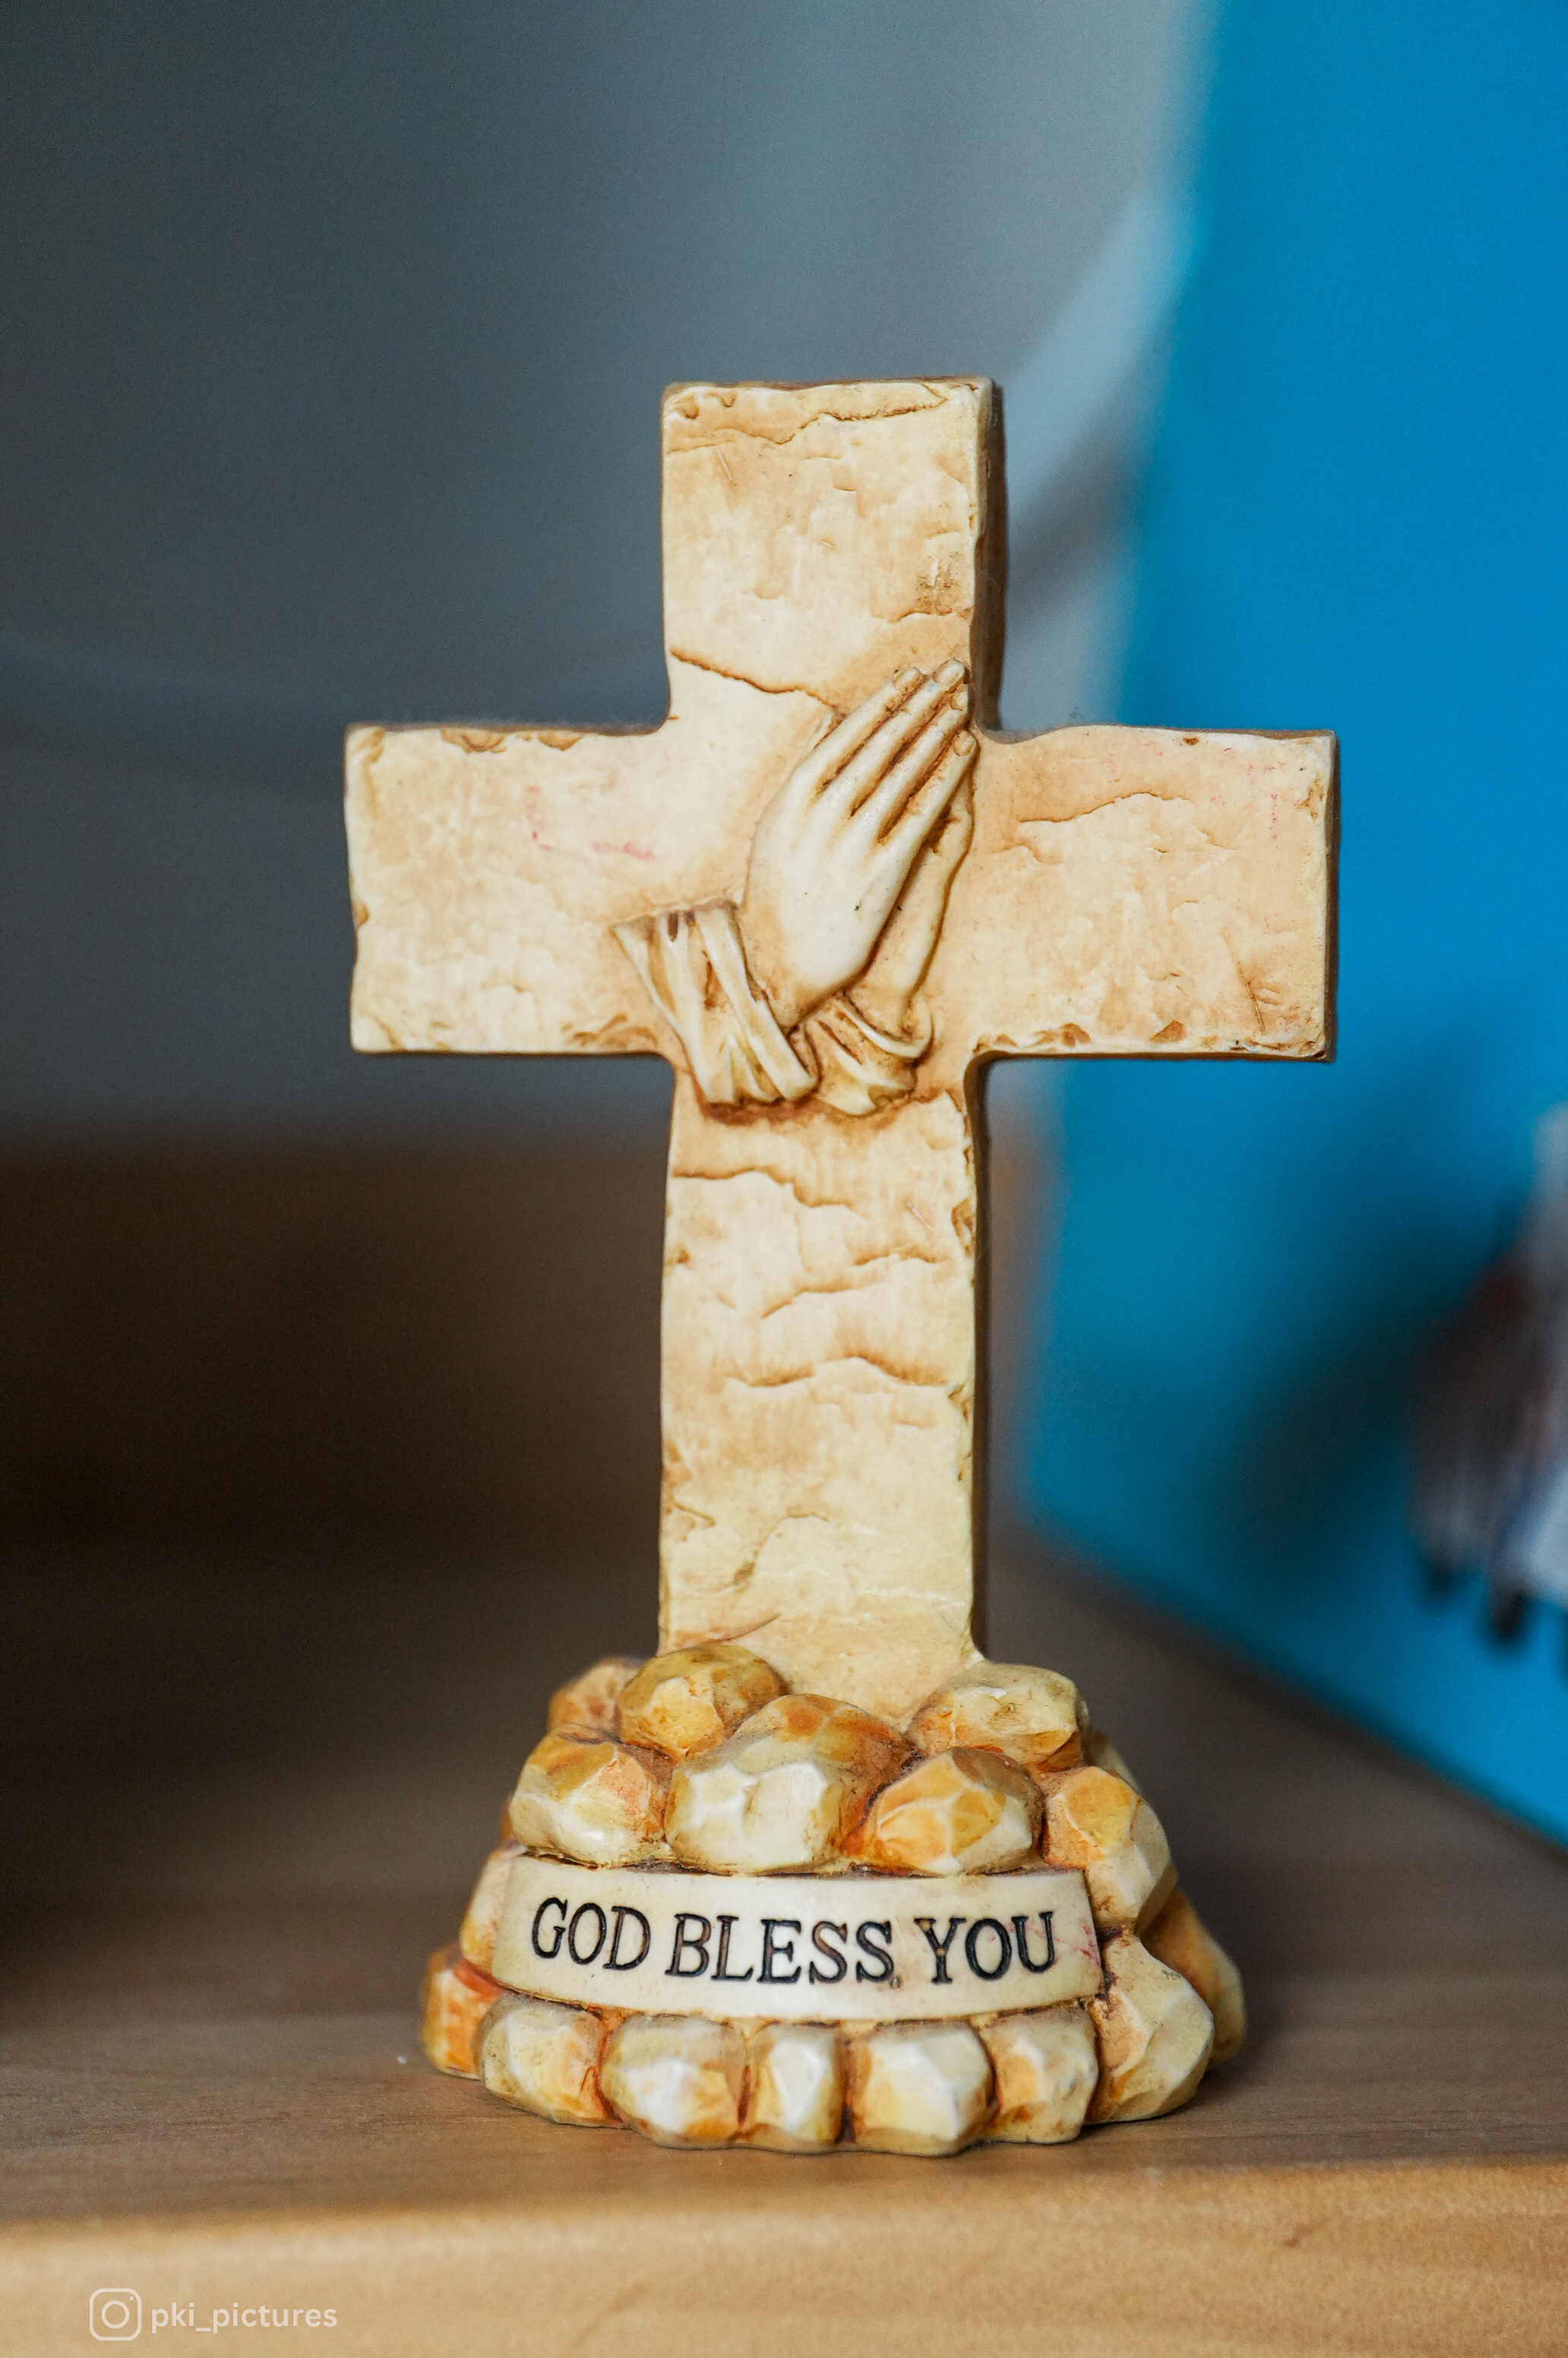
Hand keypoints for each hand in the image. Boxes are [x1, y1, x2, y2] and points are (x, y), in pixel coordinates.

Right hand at [738, 662, 976, 1029]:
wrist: (776, 966)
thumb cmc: (775, 897)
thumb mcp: (774, 829)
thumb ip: (802, 774)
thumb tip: (827, 721)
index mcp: (789, 800)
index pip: (845, 737)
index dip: (883, 703)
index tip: (910, 675)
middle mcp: (819, 817)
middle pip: (879, 747)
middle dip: (918, 704)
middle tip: (949, 672)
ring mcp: (851, 845)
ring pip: (902, 774)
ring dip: (935, 732)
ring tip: (961, 701)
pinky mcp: (880, 875)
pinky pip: (919, 816)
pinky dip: (943, 779)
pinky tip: (963, 752)